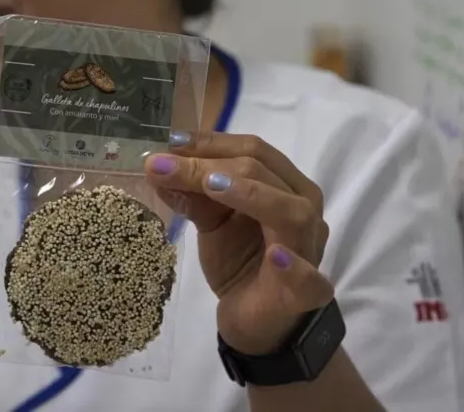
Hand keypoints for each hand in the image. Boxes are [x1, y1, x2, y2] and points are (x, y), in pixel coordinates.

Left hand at [145, 132, 333, 354]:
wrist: (253, 320)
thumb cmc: (239, 261)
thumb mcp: (210, 220)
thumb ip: (190, 193)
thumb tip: (156, 165)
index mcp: (285, 185)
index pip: (255, 151)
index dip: (212, 143)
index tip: (170, 143)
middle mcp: (304, 208)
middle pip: (265, 172)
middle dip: (212, 165)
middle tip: (166, 164)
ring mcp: (308, 250)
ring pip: (291, 211)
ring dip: (251, 194)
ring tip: (212, 186)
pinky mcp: (305, 294)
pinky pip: (308, 279)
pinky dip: (294, 267)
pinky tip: (276, 256)